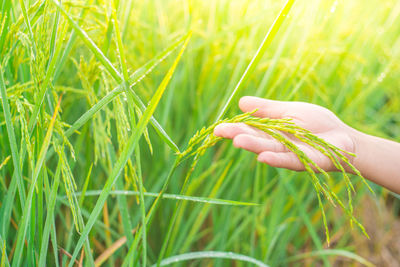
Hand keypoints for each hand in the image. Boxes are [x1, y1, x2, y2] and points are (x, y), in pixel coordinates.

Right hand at [214, 96, 355, 171]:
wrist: (344, 138)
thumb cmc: (317, 124)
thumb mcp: (288, 111)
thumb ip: (266, 109)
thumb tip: (240, 101)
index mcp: (272, 131)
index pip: (250, 128)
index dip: (234, 127)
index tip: (217, 128)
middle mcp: (277, 144)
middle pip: (256, 139)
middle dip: (238, 135)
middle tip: (219, 132)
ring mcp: (290, 153)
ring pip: (269, 149)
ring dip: (253, 146)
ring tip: (237, 141)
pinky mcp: (305, 161)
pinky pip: (289, 161)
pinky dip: (276, 160)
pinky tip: (262, 157)